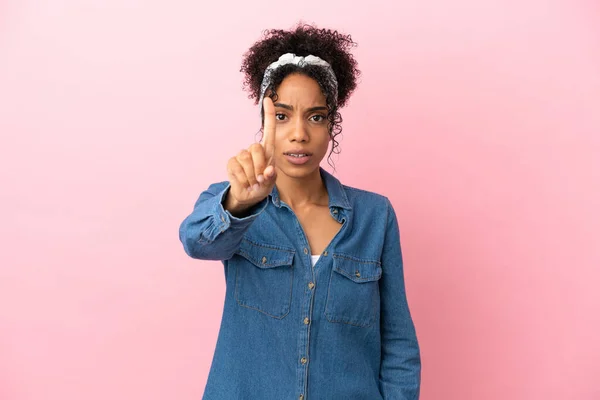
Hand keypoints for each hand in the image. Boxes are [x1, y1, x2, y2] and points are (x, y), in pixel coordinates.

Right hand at [225, 97, 277, 212]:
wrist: (248, 196)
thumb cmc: (262, 186)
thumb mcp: (270, 183)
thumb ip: (270, 177)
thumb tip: (268, 171)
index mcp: (267, 151)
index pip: (269, 130)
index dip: (269, 115)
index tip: (268, 99)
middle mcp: (254, 150)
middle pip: (256, 148)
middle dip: (259, 165)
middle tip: (260, 178)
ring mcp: (241, 155)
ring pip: (246, 159)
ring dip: (251, 175)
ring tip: (252, 182)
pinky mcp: (232, 163)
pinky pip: (237, 168)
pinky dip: (243, 179)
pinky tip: (245, 183)